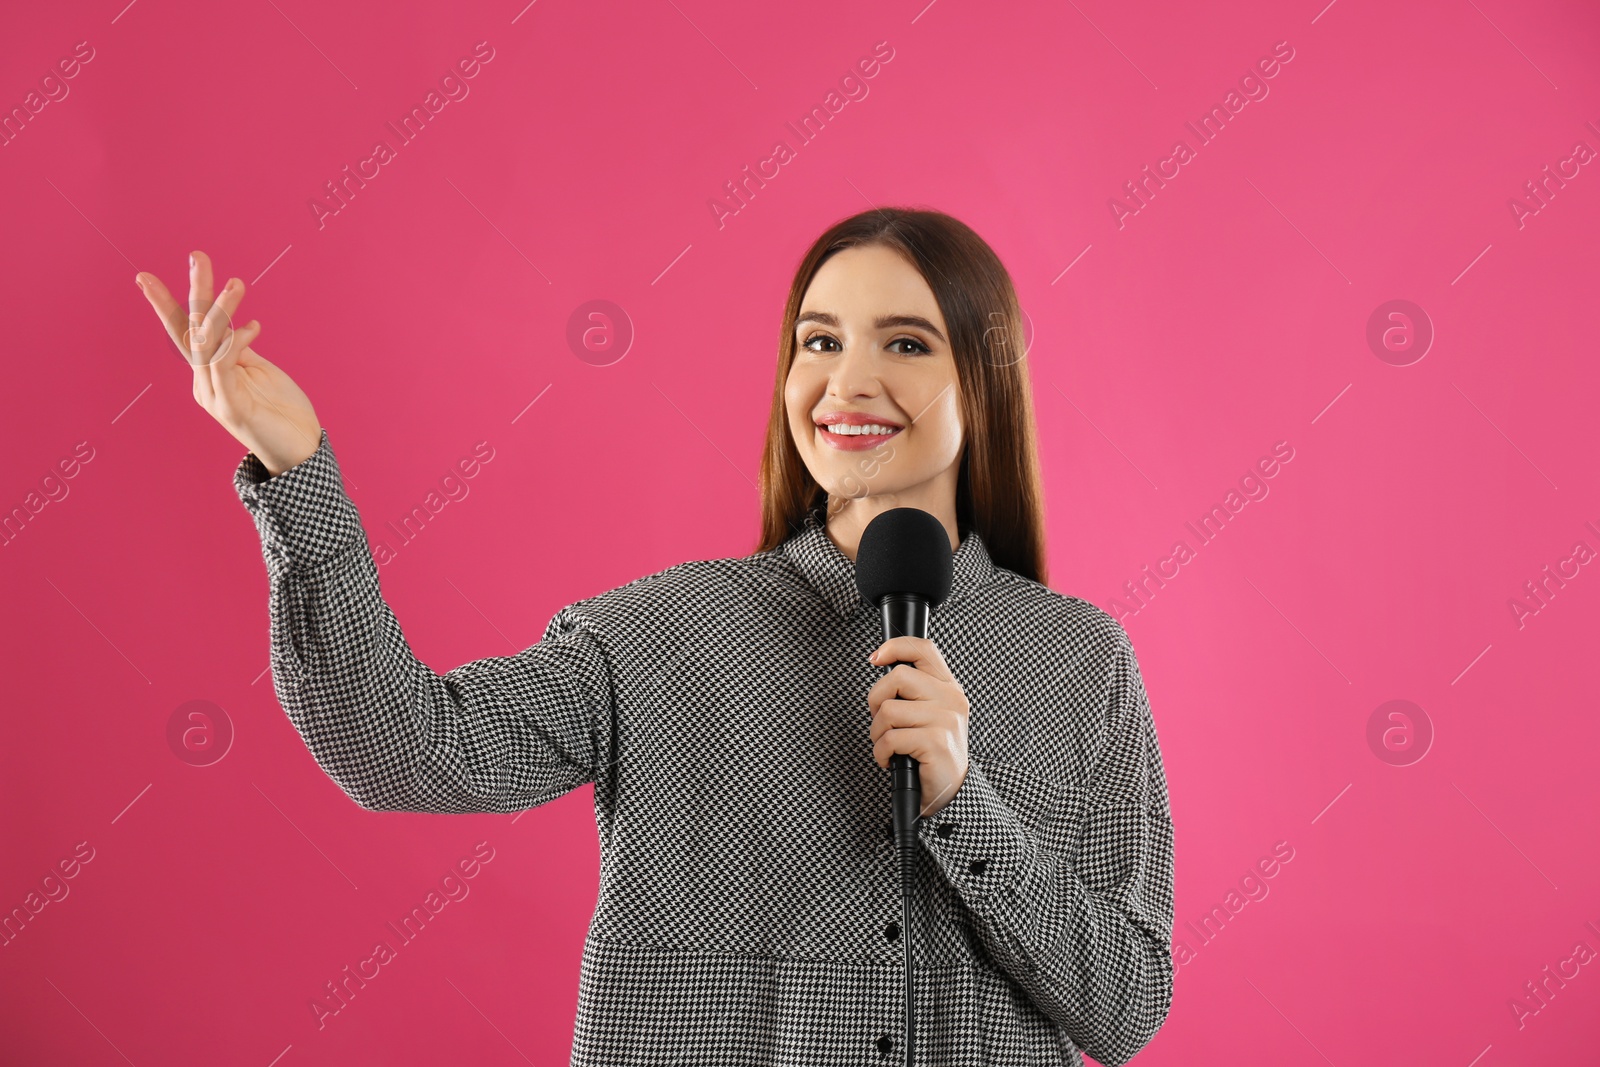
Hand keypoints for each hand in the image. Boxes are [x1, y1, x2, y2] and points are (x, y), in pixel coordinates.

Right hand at [135, 250, 322, 475]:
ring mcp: (214, 394)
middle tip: (198, 256)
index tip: (144, 276)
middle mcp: (204, 381)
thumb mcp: (260, 371)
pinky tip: (252, 326)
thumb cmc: (282, 412)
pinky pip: (225, 364)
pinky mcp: (229, 407)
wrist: (300, 453)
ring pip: (208, 342)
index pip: (187, 331)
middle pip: (190, 329)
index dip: (169, 303)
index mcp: (209, 371)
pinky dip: (234, 342)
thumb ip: (239, 349)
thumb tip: (230, 323)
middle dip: (194, 291)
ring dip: (221, 309)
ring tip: (237, 283)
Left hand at [867, 636, 970, 817]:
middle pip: (897, 677)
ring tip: (889, 745)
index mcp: (948, 687)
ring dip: (878, 733)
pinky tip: (890, 759)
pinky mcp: (936, 742)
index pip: (922, 649)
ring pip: (888, 710)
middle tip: (882, 722)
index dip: (894, 647)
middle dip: (876, 701)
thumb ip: (913, 690)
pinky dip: (881, 752)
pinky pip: (890, 738)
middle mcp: (951, 699)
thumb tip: (880, 664)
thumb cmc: (932, 754)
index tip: (876, 659)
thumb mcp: (928, 714)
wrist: (950, 793)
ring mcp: (945, 720)